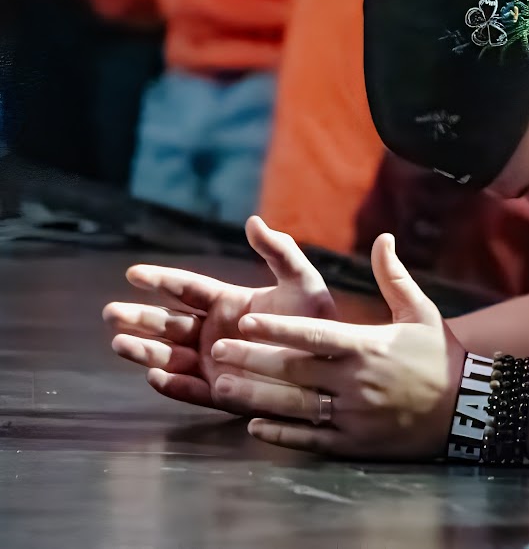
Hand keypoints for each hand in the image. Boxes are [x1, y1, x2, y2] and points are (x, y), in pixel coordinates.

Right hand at [104, 216, 338, 411]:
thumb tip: (253, 220)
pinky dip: (172, 386)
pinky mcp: (223, 393)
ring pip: (171, 356)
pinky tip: (155, 376)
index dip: (160, 280)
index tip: (133, 274)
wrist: (333, 364)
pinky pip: (191, 391)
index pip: (186, 289)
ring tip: (119, 342)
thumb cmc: (317, 320)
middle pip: (168, 324)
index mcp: (228, 302)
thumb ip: (279, 251)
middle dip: (140, 318)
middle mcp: (214, 332)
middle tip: (111, 312)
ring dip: (145, 350)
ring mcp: (215, 364)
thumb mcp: (302, 282)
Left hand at [211, 234, 464, 458]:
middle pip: (294, 371)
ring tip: (223, 387)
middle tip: (218, 352)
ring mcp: (354, 416)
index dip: (277, 329)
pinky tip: (254, 427)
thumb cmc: (439, 355)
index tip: (245, 321)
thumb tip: (383, 238)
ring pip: (295, 406)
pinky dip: (280, 435)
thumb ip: (394, 276)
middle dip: (253, 360)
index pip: (314, 336)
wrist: (465, 409)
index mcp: (368, 346)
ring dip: (256, 397)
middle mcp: (356, 382)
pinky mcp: (355, 444)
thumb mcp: (420, 311)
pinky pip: (310, 439)